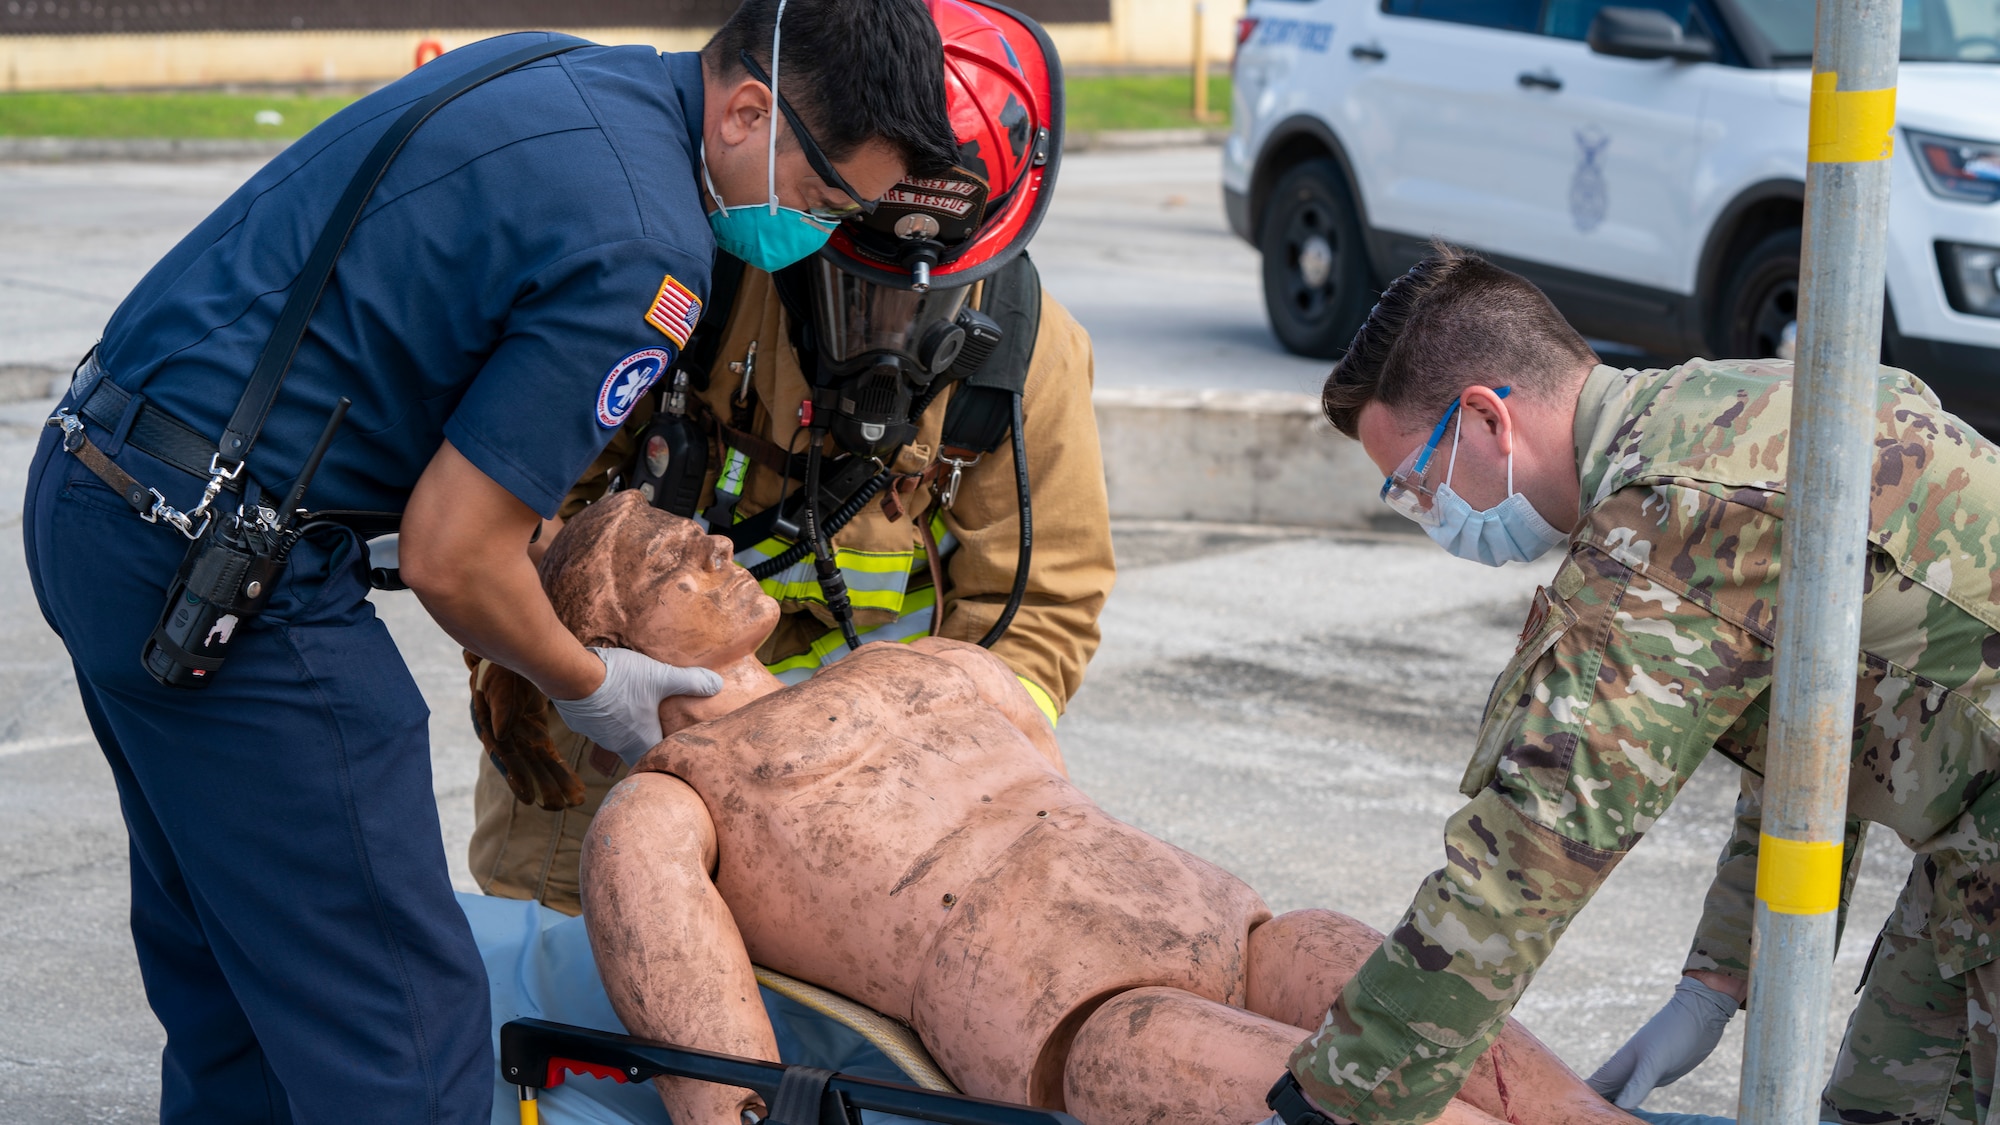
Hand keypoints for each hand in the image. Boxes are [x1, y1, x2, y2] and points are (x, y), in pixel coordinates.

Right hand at [465, 651, 583, 810]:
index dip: (516, 778)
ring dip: (557, 784)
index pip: (505, 758)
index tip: (527, 798)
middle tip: (558, 808)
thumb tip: (499, 733)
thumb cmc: (501, 671)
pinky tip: (575, 788)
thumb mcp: (499, 684)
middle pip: (526, 768)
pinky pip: (550, 757)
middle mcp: (508, 741)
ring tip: (575, 802)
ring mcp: (523, 739)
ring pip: (541, 766)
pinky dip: (562, 771)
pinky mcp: (537, 735)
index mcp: (493, 730)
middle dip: (542, 788)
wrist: (514, 657)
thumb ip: (501, 708)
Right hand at [549, 646, 723, 764]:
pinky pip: (595, 726)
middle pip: (634, 754)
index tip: (674, 754)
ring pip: (614, 740)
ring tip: (633, 714)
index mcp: (640, 740)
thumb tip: (718, 685)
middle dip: (645, 746)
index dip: (666, 760)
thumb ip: (689, 681)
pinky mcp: (580, 723)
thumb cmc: (621, 680)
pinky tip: (607, 701)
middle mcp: (617, 744)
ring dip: (623, 730)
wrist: (573, 675)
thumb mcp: (660, 677)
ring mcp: (596, 735)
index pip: (656, 762)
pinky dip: (603, 718)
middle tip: (655, 735)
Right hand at [1588, 975, 1738, 1108]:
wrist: (1699, 1015)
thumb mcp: (1655, 1059)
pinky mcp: (1655, 1076)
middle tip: (1587, 1120)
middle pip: (1602, 1094)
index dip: (1580, 1101)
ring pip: (1619, 1096)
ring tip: (1606, 1121)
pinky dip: (1631, 1108)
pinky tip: (1632, 1116)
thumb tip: (1621, 1106)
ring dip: (1612, 1109)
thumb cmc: (1674, 1031)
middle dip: (1594, 1108)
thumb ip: (1638, 1082)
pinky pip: (1636, 1096)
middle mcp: (1626, 1070)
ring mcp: (1640, 1073)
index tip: (1573, 1115)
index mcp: (1620, 1065)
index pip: (1592, 1087)